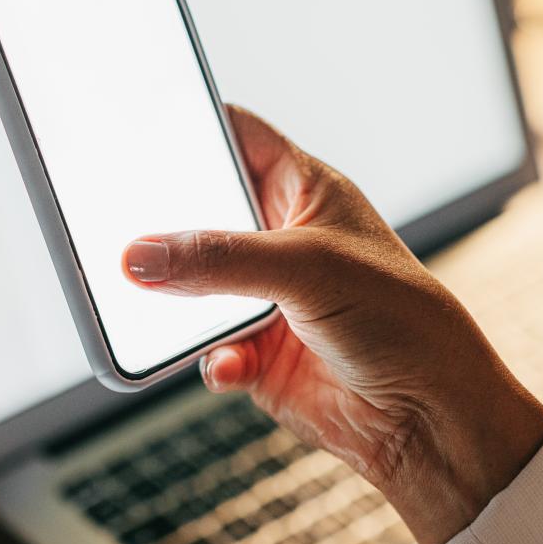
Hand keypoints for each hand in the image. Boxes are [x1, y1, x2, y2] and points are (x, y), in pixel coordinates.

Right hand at [122, 105, 542, 543]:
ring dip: (174, 299)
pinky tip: (230, 366)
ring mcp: (264, 299)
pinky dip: (210, 358)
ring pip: (191, 286)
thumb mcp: (309, 268)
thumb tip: (141, 255)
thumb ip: (221, 258)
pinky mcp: (255, 355)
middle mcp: (278, 240)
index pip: (236, 137)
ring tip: (146, 300)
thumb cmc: (401, 320)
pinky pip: (207, 348)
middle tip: (115, 222)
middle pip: (198, 213)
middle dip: (162, 223)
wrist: (427, 419)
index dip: (190, 126)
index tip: (134, 123)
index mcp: (303, 192)